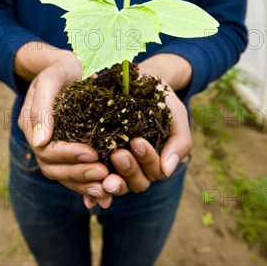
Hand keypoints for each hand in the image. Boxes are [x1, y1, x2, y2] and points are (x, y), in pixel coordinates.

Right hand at [17, 48, 113, 208]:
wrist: (74, 67)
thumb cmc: (63, 68)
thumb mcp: (52, 78)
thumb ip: (42, 107)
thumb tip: (39, 143)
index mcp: (32, 126)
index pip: (46, 151)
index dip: (68, 155)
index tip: (92, 153)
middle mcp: (40, 142)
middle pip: (54, 169)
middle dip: (79, 173)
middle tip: (104, 173)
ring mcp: (55, 149)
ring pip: (64, 177)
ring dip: (85, 185)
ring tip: (108, 187)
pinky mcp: (70, 153)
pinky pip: (75, 176)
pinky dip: (88, 187)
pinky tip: (106, 196)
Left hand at [100, 54, 192, 195]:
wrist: (138, 81)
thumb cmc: (160, 99)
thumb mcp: (176, 115)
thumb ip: (179, 141)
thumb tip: (167, 171)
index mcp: (157, 161)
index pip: (155, 171)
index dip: (147, 159)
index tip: (137, 141)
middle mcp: (138, 168)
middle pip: (137, 182)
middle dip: (129, 170)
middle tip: (118, 154)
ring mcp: (117, 167)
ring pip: (118, 183)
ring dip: (112, 179)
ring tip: (104, 161)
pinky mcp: (98, 159)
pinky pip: (96, 178)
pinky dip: (92, 187)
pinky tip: (86, 187)